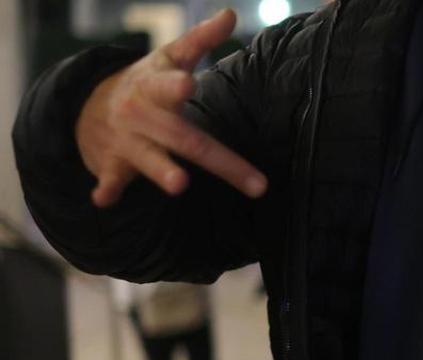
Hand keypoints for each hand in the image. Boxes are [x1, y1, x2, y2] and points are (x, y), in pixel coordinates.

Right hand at [75, 9, 266, 207]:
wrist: (90, 105)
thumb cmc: (148, 83)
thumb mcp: (170, 59)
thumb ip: (200, 40)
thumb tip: (229, 14)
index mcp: (156, 88)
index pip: (168, 86)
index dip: (176, 86)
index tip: (188, 85)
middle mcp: (143, 115)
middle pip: (185, 139)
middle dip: (219, 159)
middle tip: (253, 181)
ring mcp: (127, 141)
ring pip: (148, 159)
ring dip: (161, 171)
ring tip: (179, 185)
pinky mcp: (113, 164)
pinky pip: (110, 178)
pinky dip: (106, 188)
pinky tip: (104, 199)